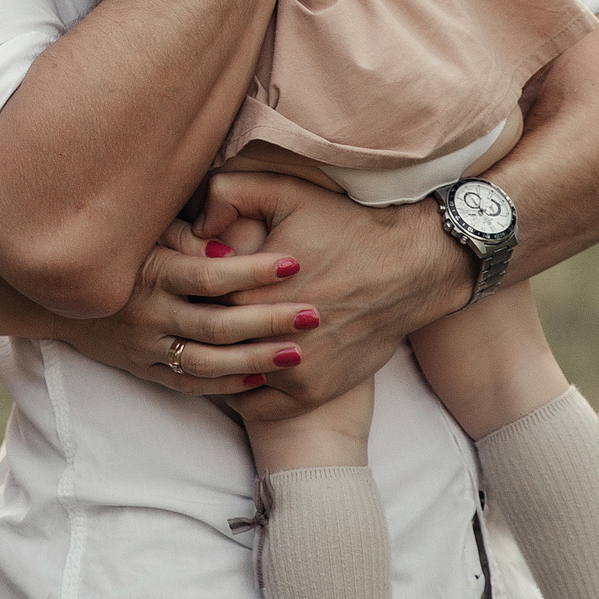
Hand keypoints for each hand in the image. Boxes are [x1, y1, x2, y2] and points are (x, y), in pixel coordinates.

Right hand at [52, 223, 319, 396]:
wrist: (59, 297)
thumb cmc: (117, 252)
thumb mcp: (144, 232)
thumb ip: (185, 234)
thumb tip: (229, 242)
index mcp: (151, 273)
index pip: (210, 276)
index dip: (253, 271)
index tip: (294, 263)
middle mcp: (148, 314)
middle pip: (218, 324)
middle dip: (269, 320)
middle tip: (313, 314)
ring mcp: (146, 348)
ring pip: (209, 362)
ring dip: (257, 360)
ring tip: (298, 353)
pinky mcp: (144, 370)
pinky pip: (191, 384)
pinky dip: (228, 385)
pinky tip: (263, 380)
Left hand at [191, 172, 470, 421]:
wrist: (410, 268)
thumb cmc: (345, 227)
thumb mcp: (288, 193)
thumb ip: (231, 192)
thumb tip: (194, 224)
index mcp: (253, 286)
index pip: (195, 298)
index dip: (189, 292)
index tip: (188, 286)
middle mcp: (269, 334)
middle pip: (210, 339)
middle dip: (199, 328)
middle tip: (189, 319)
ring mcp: (290, 368)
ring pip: (229, 375)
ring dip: (217, 363)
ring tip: (206, 347)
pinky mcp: (310, 392)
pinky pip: (256, 406)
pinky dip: (243, 393)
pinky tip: (239, 372)